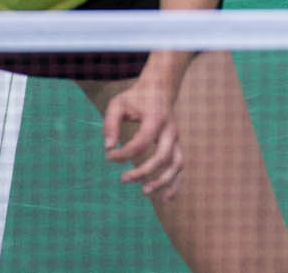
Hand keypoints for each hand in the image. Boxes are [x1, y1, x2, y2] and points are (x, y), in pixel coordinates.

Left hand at [102, 76, 183, 198]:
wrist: (160, 88)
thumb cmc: (136, 98)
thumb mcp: (118, 103)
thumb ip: (110, 124)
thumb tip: (108, 149)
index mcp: (156, 118)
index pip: (141, 142)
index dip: (124, 154)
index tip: (109, 157)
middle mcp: (170, 130)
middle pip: (162, 156)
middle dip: (143, 171)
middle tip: (123, 179)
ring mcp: (176, 139)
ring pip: (176, 164)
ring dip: (163, 181)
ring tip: (145, 191)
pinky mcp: (176, 146)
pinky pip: (180, 166)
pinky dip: (176, 184)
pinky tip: (166, 198)